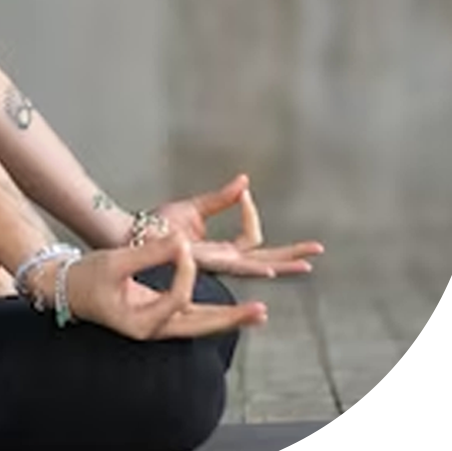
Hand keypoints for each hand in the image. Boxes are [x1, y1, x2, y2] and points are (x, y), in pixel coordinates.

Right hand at [54, 231, 268, 339]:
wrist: (68, 291)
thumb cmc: (88, 277)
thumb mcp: (116, 262)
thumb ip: (149, 253)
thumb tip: (179, 240)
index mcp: (141, 321)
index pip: (178, 297)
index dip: (185, 269)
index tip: (181, 243)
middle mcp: (154, 330)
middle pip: (202, 327)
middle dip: (232, 318)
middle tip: (261, 312)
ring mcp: (158, 327)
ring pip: (201, 326)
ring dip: (228, 318)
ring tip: (256, 314)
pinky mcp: (158, 319)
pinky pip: (192, 318)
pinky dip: (213, 313)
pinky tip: (231, 309)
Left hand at [153, 171, 323, 278]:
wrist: (133, 233)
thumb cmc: (160, 225)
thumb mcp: (195, 208)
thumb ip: (221, 198)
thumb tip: (245, 181)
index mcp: (223, 249)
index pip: (253, 238)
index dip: (252, 213)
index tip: (245, 191)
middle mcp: (224, 260)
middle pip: (267, 259)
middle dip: (293, 255)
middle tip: (317, 250)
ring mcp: (216, 264)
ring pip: (257, 266)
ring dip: (283, 264)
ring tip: (305, 264)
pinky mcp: (204, 261)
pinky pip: (234, 264)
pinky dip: (253, 264)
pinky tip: (267, 269)